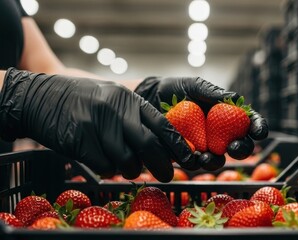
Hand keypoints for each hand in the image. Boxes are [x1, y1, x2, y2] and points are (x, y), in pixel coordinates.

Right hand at [0, 68, 195, 181]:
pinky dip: (106, 169)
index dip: (178, 145)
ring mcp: (97, 125)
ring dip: (129, 170)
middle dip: (162, 166)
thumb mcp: (113, 99)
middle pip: (149, 146)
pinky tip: (100, 159)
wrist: (39, 97)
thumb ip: (135, 118)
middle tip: (166, 175)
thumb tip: (161, 147)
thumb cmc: (82, 100)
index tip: (190, 159)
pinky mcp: (79, 141)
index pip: (162, 124)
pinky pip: (103, 167)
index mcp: (128, 99)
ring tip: (123, 165)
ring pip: (126, 161)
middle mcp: (116, 110)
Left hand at [135, 76, 268, 160]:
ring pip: (218, 160)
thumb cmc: (174, 89)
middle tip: (235, 147)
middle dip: (242, 149)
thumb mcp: (194, 86)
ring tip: (207, 157)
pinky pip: (195, 164)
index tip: (259, 131)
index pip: (249, 122)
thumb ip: (213, 93)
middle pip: (240, 146)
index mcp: (227, 114)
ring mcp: (204, 146)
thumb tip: (235, 99)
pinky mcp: (187, 155)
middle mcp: (220, 133)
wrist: (147, 99)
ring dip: (216, 161)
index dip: (258, 127)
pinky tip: (190, 157)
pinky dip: (195, 162)